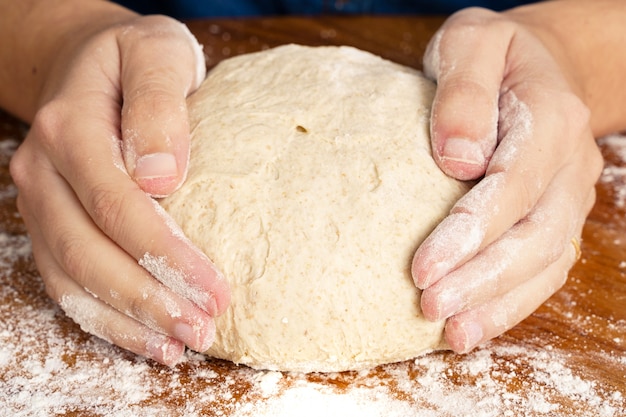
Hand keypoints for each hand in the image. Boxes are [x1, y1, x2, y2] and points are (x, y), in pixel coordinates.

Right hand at [9, 14, 229, 364]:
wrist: (88, 63)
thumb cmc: (135, 57)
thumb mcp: (158, 53)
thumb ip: (159, 103)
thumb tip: (161, 175)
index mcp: (71, 128)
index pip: (116, 204)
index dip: (164, 254)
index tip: (215, 289)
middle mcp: (44, 171)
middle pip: (90, 251)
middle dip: (149, 298)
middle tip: (204, 329)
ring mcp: (41, 202)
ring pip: (73, 277)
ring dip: (127, 319)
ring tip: (181, 347)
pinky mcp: (51, 223)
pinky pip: (67, 280)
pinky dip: (105, 316)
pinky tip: (148, 338)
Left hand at [412, 7, 602, 352]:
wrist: (540, 65)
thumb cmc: (494, 56)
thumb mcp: (472, 43)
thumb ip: (464, 90)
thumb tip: (458, 157)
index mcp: (550, 118)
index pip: (514, 186)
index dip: (470, 233)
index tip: (423, 268)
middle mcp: (570, 164)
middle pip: (534, 236)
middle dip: (481, 279)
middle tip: (429, 307)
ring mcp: (570, 196)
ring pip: (546, 262)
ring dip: (498, 303)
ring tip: (452, 335)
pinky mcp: (558, 217)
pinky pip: (545, 268)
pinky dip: (512, 302)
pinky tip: (474, 325)